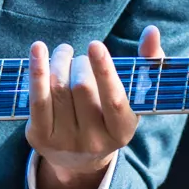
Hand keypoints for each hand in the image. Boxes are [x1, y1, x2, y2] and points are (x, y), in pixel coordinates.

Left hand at [26, 25, 163, 188]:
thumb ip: (147, 62)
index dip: (104, 71)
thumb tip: (151, 32)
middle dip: (79, 62)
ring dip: (59, 60)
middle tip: (79, 56)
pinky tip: (38, 49)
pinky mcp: (40, 138)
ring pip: (58, 89)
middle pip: (82, 88)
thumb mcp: (134, 96)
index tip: (95, 45)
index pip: (114, 100)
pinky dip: (36, 71)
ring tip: (64, 52)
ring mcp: (65, 143)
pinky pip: (37, 100)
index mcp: (123, 132)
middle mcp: (94, 142)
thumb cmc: (110, 114)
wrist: (80, 157)